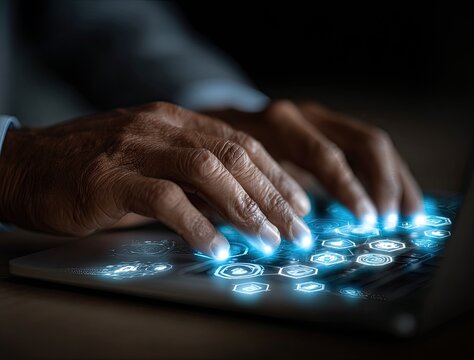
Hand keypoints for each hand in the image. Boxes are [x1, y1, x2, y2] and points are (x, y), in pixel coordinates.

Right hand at [0, 102, 312, 257]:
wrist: (22, 165)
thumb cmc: (85, 169)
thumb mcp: (144, 162)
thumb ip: (185, 176)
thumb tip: (233, 207)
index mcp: (172, 120)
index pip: (240, 142)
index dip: (276, 175)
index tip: (301, 206)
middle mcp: (159, 126)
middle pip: (234, 155)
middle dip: (274, 196)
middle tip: (298, 232)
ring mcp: (134, 148)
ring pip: (208, 170)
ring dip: (246, 208)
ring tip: (269, 241)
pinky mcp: (109, 178)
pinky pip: (166, 199)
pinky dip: (198, 225)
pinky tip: (218, 247)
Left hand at [204, 101, 421, 220]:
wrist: (216, 118)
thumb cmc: (220, 152)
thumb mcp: (227, 168)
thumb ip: (250, 193)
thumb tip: (278, 233)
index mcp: (278, 124)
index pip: (323, 155)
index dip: (347, 189)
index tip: (365, 219)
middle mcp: (306, 115)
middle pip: (361, 144)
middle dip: (381, 184)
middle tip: (387, 222)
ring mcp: (320, 118)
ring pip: (372, 143)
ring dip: (395, 180)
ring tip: (410, 215)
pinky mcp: (329, 127)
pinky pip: (367, 149)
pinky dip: (387, 175)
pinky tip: (400, 201)